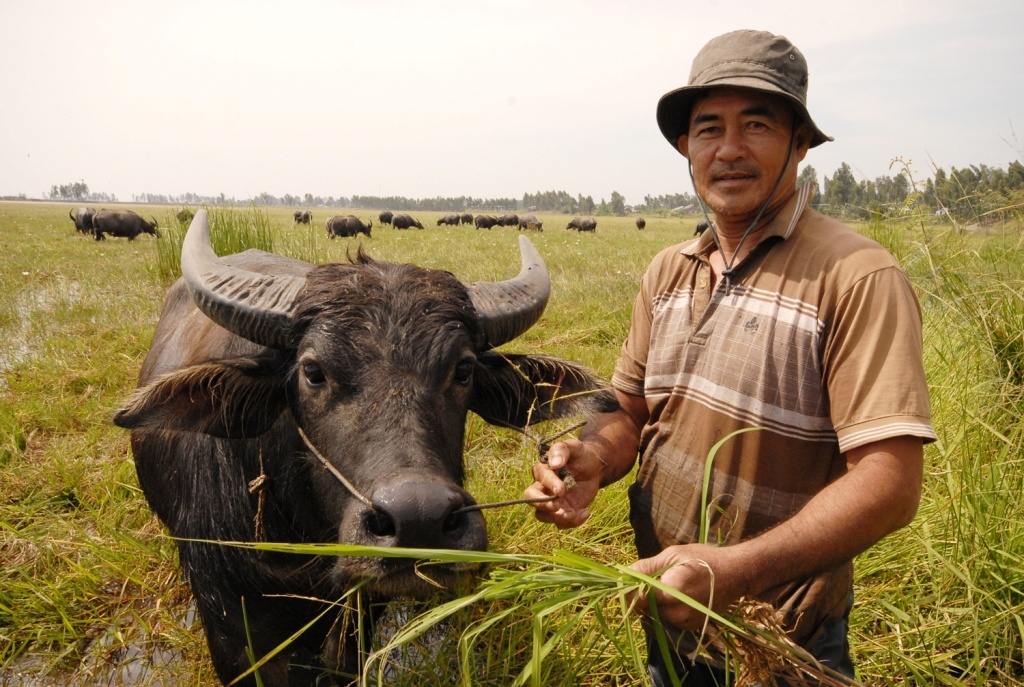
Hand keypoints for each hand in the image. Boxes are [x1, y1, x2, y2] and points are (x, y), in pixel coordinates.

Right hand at [523, 438, 604, 527]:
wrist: (594, 468)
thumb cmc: (580, 455)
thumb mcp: (573, 447)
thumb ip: (561, 450)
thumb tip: (554, 464)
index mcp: (542, 471)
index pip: (539, 481)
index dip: (549, 486)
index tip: (561, 489)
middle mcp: (542, 488)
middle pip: (530, 500)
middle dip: (543, 506)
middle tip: (559, 509)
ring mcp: (552, 502)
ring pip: (543, 515)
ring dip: (558, 518)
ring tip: (576, 513)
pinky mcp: (562, 511)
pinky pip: (561, 523)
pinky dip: (573, 522)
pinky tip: (586, 512)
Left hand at [628, 544, 748, 631]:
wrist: (734, 574)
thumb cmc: (703, 559)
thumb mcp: (673, 555)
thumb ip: (647, 567)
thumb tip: (623, 573)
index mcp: (673, 590)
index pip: (638, 598)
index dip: (629, 590)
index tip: (627, 580)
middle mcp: (679, 611)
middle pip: (645, 608)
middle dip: (640, 595)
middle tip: (649, 578)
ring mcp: (685, 622)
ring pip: (654, 615)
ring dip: (652, 602)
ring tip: (665, 585)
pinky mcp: (690, 627)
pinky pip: (667, 619)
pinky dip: (665, 609)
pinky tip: (674, 595)